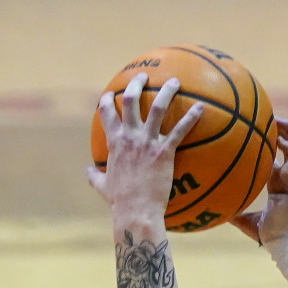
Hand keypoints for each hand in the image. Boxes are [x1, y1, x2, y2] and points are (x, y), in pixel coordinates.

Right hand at [87, 75, 203, 219]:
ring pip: (157, 108)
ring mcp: (147, 142)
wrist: (136, 211)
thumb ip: (94, 176)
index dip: (107, 99)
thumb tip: (87, 171)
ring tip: (174, 81)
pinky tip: (201, 108)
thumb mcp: (102, 186)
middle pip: (130, 100)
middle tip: (144, 75)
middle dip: (136, 83)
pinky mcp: (164, 151)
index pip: (107, 113)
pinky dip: (191, 117)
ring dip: (166, 91)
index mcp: (114, 142)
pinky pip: (180, 130)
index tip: (111, 92)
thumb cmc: (120, 201)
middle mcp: (129, 136)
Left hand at [230, 120, 287, 245]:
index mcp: (279, 181)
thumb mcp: (247, 221)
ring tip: (277, 119)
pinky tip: (280, 141)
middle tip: (265, 114)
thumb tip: (210, 210)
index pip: (274, 154)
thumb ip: (233, 212)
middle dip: (281, 127)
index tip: (251, 125)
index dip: (265, 138)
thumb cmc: (271, 238)